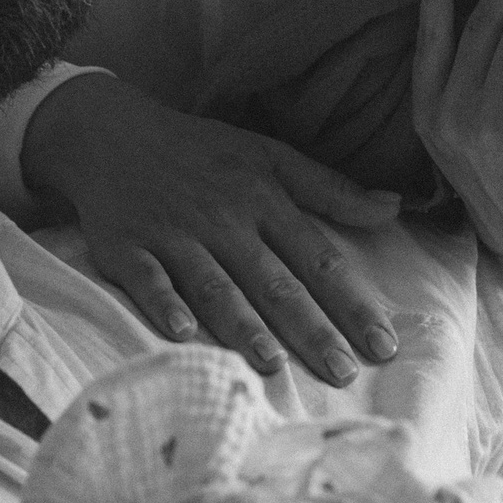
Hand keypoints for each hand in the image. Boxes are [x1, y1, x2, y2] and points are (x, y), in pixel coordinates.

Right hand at [20, 74, 402, 383]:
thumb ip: (330, 189)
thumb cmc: (201, 151)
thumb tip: (393, 207)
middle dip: (311, 328)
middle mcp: (224, 220)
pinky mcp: (127, 247)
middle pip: (274, 282)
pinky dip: (164, 304)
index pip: (318, 259)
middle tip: (343, 371)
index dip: (352, 303)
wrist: (109, 131)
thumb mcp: (269, 155)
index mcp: (263, 199)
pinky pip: (147, 280)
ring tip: (272, 363)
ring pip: (215, 286)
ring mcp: (174, 234)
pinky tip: (183, 332)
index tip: (383, 344)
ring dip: (243, 325)